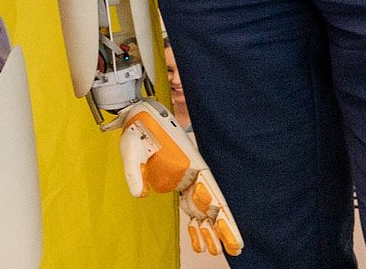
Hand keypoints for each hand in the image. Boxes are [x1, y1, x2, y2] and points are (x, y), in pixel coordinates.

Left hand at [117, 101, 243, 256]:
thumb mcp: (132, 148)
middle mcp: (193, 173)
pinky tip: (198, 240)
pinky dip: (195, 224)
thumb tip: (139, 195)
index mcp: (190, 163)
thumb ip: (135, 171)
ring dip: (210, 230)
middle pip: (212, 204)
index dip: (221, 213)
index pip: (210, 192)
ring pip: (203, 209)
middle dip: (223, 227)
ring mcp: (187, 179)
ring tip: (214, 251)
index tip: (229, 229)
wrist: (137, 116)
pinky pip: (190, 207)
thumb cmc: (138, 130)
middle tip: (233, 250)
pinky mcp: (178, 182)